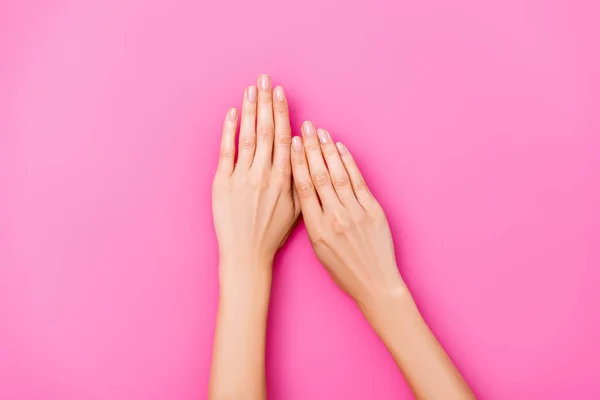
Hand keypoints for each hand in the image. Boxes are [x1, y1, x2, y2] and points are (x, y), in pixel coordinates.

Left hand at [212, 75, 299, 276]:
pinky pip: (226, 151)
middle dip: (267, 102)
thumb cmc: (271, 235)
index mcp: (285, 179)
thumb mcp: (296, 211)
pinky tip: (232, 113)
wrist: (247, 254)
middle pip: (268, 130)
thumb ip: (299, 182)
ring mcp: (243, 177)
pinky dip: (229, 130)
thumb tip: (302, 156)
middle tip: (266, 79)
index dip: (282, 112)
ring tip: (252, 88)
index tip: (281, 93)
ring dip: (251, 110)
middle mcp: (265, 174)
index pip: (284, 137)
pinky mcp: (223, 183)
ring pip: (249, 136)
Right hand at [290, 121, 404, 308]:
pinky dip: (349, 163)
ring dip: (328, 151)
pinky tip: (341, 149)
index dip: (297, 163)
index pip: (304, 188)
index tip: (292, 144)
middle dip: (310, 149)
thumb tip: (306, 192)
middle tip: (305, 127)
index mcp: (317, 229)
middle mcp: (335, 217)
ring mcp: (356, 213)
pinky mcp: (373, 211)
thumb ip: (312, 221)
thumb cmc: (344, 270)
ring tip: (320, 132)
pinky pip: (358, 182)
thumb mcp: (318, 249)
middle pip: (320, 176)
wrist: (375, 283)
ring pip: (338, 175)